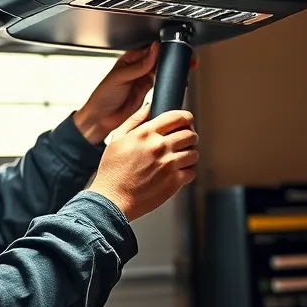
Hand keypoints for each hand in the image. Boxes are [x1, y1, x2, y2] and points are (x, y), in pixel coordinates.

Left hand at [73, 44, 158, 144]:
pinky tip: (164, 80)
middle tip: (166, 62)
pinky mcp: (147, 90)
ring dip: (163, 70)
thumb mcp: (121, 76)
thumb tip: (154, 50)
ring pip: (158, 70)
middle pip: (155, 59)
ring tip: (165, 72)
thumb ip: (139, 65)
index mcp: (128, 59)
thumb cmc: (104, 95)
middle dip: (161, 60)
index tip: (164, 51)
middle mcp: (136, 68)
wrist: (103, 118)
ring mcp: (142, 79)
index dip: (156, 50)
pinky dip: (163, 81)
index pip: (146, 50)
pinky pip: (159, 82)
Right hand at [88, 103, 197, 221]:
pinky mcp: (174, 182)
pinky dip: (187, 172)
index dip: (186, 118)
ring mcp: (168, 165)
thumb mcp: (117, 139)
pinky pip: (191, 172)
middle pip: (190, 134)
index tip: (187, 121)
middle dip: (190, 137)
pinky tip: (177, 173)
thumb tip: (148, 107)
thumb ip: (134, 120)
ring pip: (194, 153)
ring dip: (189, 155)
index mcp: (146, 133)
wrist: (112, 200)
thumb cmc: (112, 172)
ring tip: (181, 159)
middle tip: (185, 142)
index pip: (177, 117)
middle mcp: (160, 147)